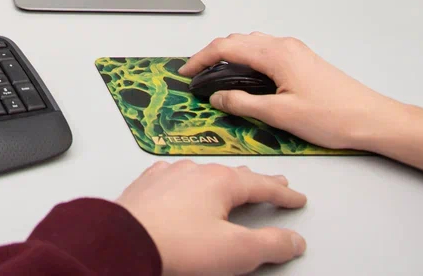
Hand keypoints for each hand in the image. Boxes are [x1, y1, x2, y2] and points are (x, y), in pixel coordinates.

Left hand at [117, 161, 305, 275]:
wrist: (124, 242)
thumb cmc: (177, 245)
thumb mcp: (236, 251)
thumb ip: (270, 244)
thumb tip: (292, 241)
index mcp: (220, 181)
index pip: (262, 185)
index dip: (283, 194)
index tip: (297, 198)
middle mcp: (193, 171)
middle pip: (234, 175)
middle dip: (256, 182)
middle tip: (274, 184)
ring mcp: (167, 176)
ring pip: (203, 174)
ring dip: (222, 181)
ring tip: (233, 185)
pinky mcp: (146, 187)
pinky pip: (175, 179)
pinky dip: (190, 184)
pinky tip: (186, 187)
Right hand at [180, 33, 422, 174]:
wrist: (373, 119)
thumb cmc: (331, 117)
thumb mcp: (280, 115)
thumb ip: (243, 104)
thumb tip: (216, 97)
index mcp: (275, 54)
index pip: (226, 47)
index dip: (201, 58)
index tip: (185, 73)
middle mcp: (284, 45)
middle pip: (238, 40)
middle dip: (212, 54)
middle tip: (196, 74)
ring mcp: (295, 51)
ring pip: (252, 44)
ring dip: (230, 54)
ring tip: (216, 75)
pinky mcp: (303, 60)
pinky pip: (265, 51)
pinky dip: (247, 58)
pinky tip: (246, 76)